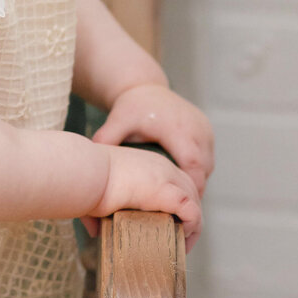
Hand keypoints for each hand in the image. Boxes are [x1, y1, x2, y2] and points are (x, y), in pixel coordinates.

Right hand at [78, 144, 202, 251]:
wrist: (85, 172)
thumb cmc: (86, 182)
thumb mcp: (97, 196)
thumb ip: (97, 214)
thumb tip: (94, 233)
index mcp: (148, 164)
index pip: (174, 182)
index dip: (176, 205)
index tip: (168, 224)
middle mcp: (162, 167)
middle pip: (190, 192)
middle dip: (188, 216)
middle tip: (178, 238)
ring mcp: (167, 178)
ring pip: (195, 203)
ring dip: (192, 226)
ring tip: (182, 245)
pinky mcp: (168, 193)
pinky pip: (192, 213)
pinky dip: (191, 227)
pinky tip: (181, 239)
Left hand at [89, 82, 213, 201]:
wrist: (146, 87)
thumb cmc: (131, 107)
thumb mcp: (118, 122)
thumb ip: (106, 139)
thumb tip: (90, 162)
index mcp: (176, 128)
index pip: (192, 163)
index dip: (190, 186)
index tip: (180, 206)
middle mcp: (194, 127)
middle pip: (204, 167)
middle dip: (194, 189)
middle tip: (182, 211)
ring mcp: (203, 127)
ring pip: (208, 164)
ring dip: (197, 180)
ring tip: (181, 200)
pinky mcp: (206, 129)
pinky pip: (207, 156)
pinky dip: (199, 169)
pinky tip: (183, 182)